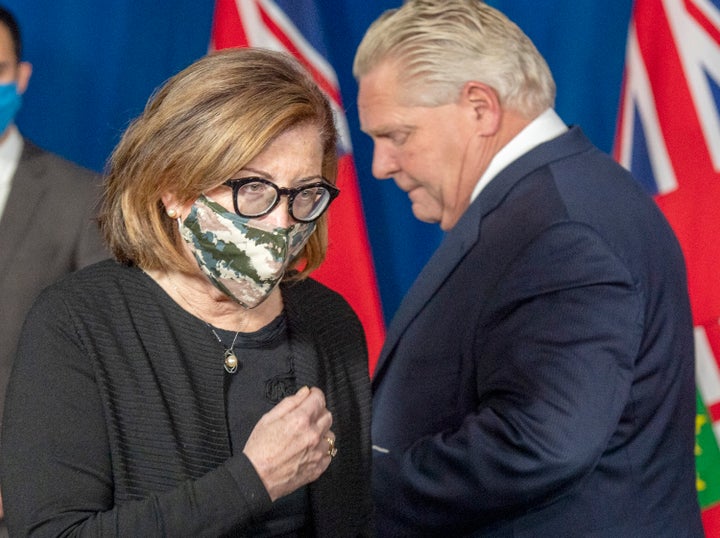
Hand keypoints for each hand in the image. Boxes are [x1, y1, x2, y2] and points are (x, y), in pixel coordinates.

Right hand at [243, 386, 334, 500]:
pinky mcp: (318, 468)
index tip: (311, 396)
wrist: (256, 479)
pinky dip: (321, 450)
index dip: (315, 395)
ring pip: (330, 435)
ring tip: (306, 437)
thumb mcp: (268, 419)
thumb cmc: (258, 448)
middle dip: (318, 412)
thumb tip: (305, 392)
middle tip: (306, 417)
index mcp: (300, 420)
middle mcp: (313, 435)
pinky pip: (328, 453)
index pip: (319, 399)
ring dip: (321, 432)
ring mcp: (318, 453)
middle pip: (327, 416)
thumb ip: (290, 403)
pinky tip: (308, 451)